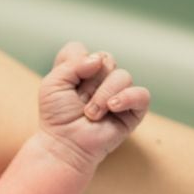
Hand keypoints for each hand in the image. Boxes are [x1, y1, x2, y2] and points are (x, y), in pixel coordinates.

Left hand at [39, 42, 149, 170]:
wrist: (65, 144)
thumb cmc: (56, 117)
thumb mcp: (52, 85)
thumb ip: (71, 64)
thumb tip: (98, 60)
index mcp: (79, 71)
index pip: (80, 49)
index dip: (73, 62)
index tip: (66, 82)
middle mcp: (100, 79)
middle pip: (105, 58)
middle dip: (90, 80)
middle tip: (79, 100)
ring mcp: (118, 93)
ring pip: (122, 76)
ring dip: (103, 95)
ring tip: (91, 114)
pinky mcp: (133, 110)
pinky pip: (142, 94)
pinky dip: (127, 97)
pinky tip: (112, 107)